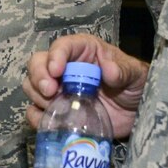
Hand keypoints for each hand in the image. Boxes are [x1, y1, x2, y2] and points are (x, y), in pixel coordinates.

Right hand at [22, 34, 148, 138]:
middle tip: (50, 92)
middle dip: (38, 76)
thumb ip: (123, 70)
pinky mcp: (56, 111)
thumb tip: (108, 69)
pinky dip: (37, 117)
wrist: (136, 115)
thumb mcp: (135, 75)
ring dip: (37, 96)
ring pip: (32, 86)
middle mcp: (66, 68)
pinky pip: (35, 112)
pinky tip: (49, 122)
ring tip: (54, 107)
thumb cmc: (135, 86)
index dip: (55, 55)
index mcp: (84, 51)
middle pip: (38, 63)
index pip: (62, 46)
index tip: (56, 71)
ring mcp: (58, 90)